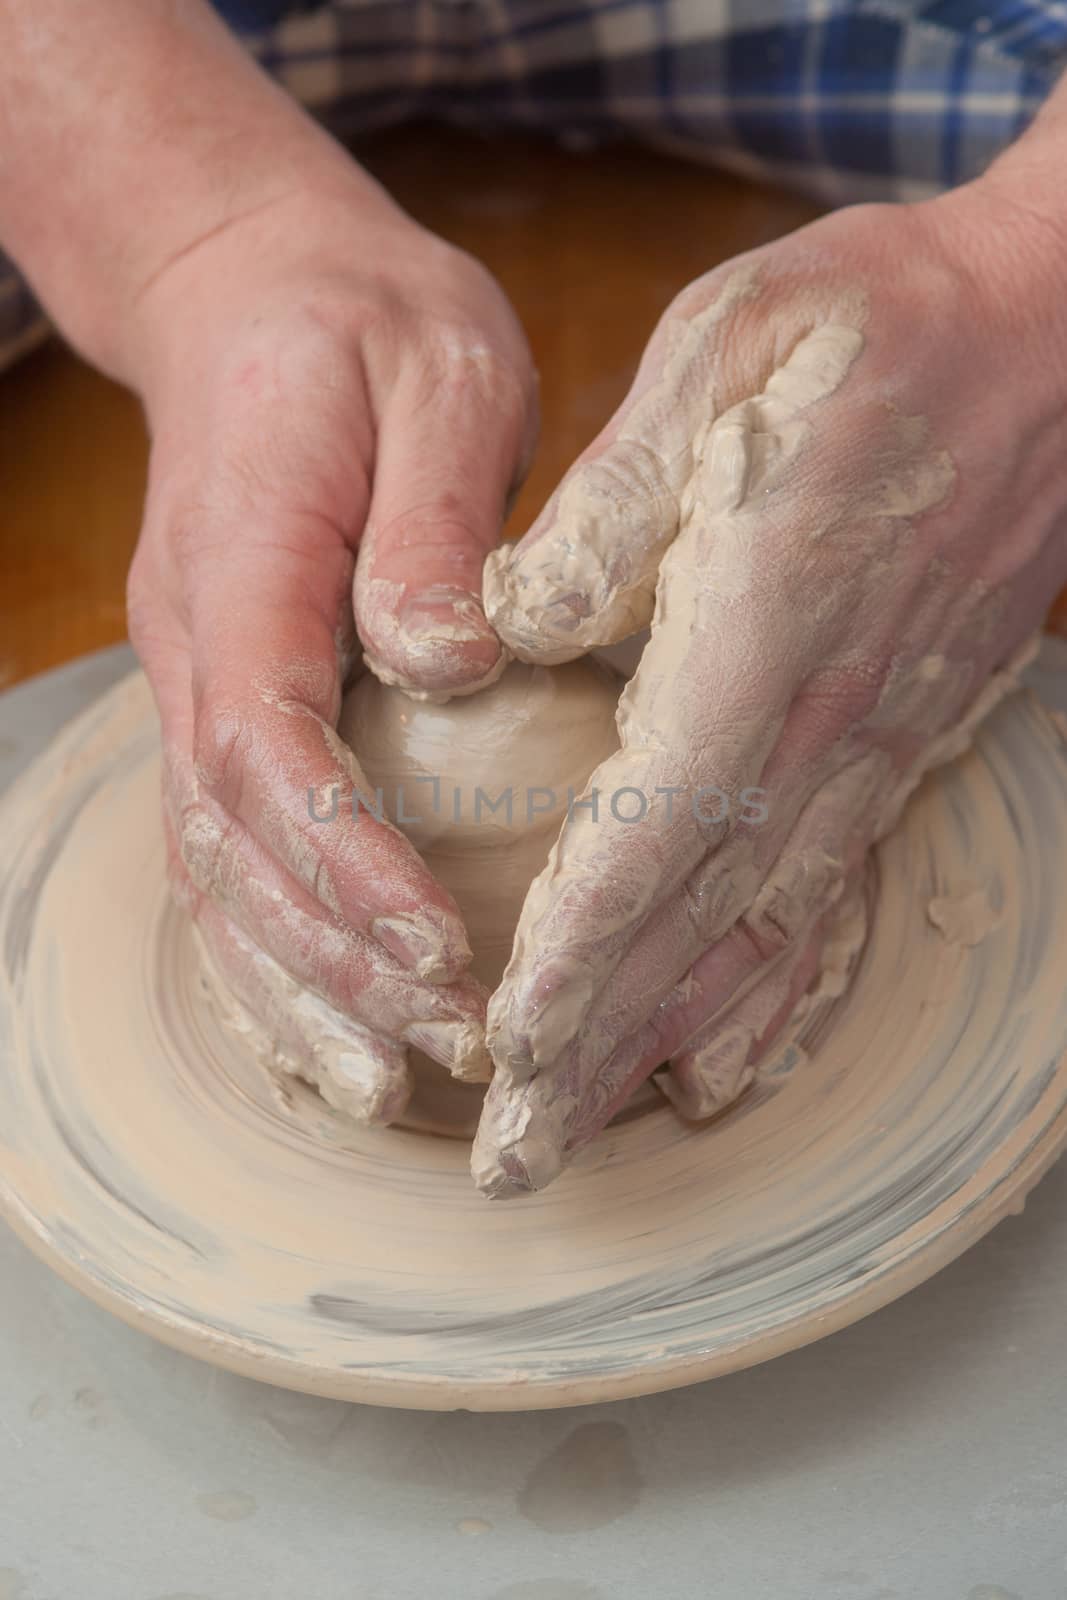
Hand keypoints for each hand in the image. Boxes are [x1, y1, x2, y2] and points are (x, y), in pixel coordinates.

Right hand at [126, 179, 537, 1117]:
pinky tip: (326, 1024)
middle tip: (444, 1046)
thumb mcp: (433, 372)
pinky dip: (271, 948)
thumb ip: (436, 519)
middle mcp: (195, 642)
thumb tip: (448, 664)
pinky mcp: (223, 702)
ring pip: (217, 867)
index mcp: (244, 557)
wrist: (247, 291)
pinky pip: (225, 850)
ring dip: (297, 983)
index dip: (345, 860)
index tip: (435, 948)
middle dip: (334, 958)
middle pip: (234, 838)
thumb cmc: (359, 326)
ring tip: (385, 1083)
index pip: (270, 741)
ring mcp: (195, 679)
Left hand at [474, 187, 1066, 1192]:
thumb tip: (509, 628)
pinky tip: (730, 1063)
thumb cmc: (869, 331)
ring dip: (667, 1045)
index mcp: (762, 628)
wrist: (1042, 336)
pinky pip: (830, 899)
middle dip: (596, 1049)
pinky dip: (776, 997)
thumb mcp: (715, 363)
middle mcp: (825, 720)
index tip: (506, 1046)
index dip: (580, 949)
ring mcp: (874, 745)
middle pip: (695, 922)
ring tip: (588, 1137)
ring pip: (760, 935)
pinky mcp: (899, 746)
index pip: (653, 830)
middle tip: (513, 1159)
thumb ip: (606, 509)